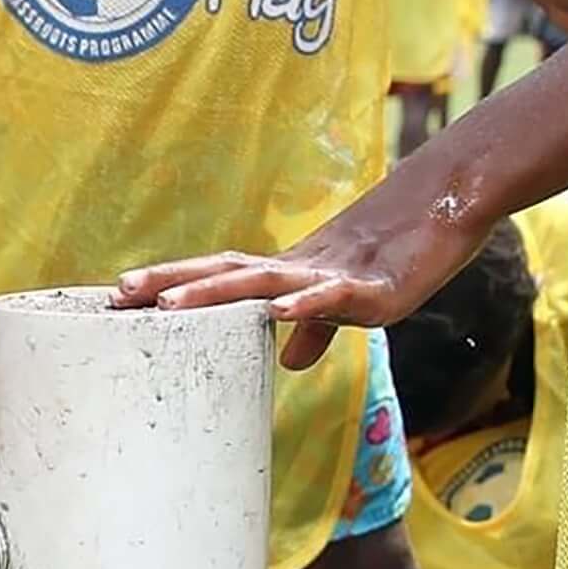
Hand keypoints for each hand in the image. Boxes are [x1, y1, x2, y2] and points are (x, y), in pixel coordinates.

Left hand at [110, 185, 485, 370]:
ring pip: (262, 283)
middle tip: (118, 294)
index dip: (173, 286)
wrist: (449, 208)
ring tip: (169, 304)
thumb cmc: (397, 254)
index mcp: (289, 275)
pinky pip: (332, 299)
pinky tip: (277, 314)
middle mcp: (300, 270)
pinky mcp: (372, 290)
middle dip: (171, 285)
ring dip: (214, 293)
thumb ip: (313, 329)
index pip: (219, 279)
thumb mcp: (348, 302)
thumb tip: (289, 360)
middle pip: (223, 275)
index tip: (121, 296)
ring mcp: (332, 277)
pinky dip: (304, 305)